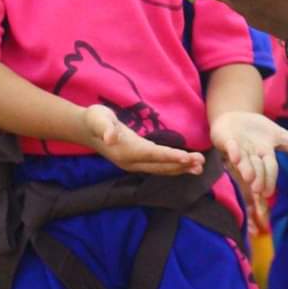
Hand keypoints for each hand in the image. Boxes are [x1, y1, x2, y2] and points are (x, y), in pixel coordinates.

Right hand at [82, 104, 204, 175]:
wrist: (86, 130)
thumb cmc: (95, 120)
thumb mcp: (99, 119)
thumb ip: (105, 128)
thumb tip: (110, 137)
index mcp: (127, 150)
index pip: (153, 155)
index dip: (170, 157)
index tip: (187, 158)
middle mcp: (131, 162)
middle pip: (160, 165)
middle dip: (181, 165)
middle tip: (201, 163)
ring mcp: (134, 164)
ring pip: (161, 169)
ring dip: (180, 169)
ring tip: (198, 168)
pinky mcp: (136, 163)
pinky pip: (158, 168)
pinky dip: (173, 167)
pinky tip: (184, 167)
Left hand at [210, 111, 287, 204]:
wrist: (235, 117)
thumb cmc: (258, 132)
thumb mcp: (281, 137)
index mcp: (264, 158)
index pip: (270, 171)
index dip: (269, 181)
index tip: (268, 195)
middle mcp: (251, 157)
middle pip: (257, 169)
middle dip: (259, 179)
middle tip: (259, 190)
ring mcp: (238, 149)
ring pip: (243, 162)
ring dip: (246, 169)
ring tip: (250, 178)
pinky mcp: (226, 140)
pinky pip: (229, 146)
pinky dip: (232, 150)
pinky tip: (234, 154)